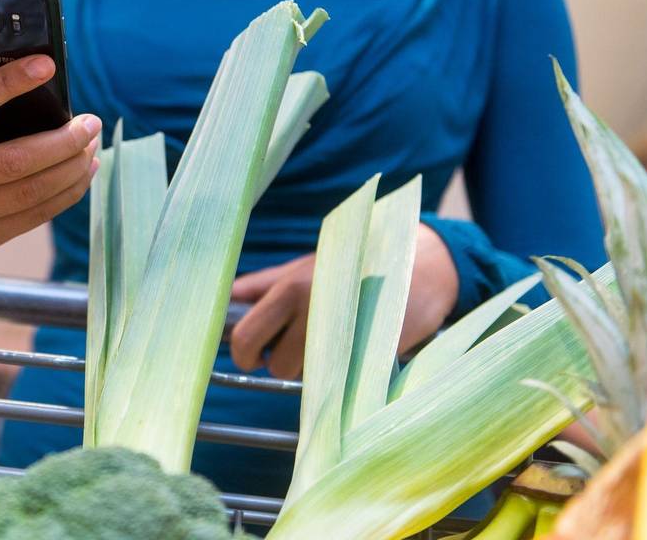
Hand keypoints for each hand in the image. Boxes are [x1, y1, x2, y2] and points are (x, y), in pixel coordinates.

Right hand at [0, 12, 101, 263]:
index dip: (10, 83)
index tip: (47, 65)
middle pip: (14, 161)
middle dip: (62, 140)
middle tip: (89, 120)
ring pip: (31, 192)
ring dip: (72, 167)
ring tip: (91, 143)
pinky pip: (34, 217)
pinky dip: (67, 193)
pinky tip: (83, 171)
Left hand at [228, 223, 458, 378]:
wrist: (420, 265)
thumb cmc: (352, 266)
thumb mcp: (304, 266)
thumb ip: (263, 284)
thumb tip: (227, 298)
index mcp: (290, 287)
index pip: (245, 334)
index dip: (243, 351)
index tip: (251, 353)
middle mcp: (312, 310)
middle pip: (274, 364)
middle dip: (274, 365)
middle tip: (285, 356)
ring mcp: (342, 335)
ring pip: (304, 377)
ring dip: (309, 371)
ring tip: (326, 347)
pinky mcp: (370, 355)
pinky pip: (337, 381)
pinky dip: (338, 377)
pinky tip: (348, 355)